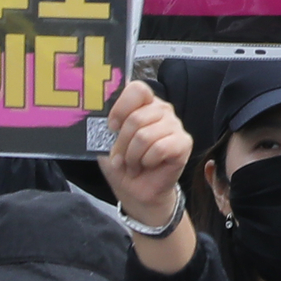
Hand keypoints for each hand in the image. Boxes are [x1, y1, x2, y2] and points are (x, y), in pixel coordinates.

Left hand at [98, 77, 193, 235]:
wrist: (135, 190)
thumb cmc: (122, 164)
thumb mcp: (106, 142)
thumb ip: (104, 124)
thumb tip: (96, 113)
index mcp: (144, 105)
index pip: (138, 89)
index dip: (121, 108)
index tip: (112, 127)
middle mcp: (162, 111)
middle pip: (137, 117)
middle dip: (122, 144)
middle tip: (122, 157)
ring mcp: (175, 126)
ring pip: (146, 135)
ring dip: (133, 157)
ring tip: (134, 164)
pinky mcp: (184, 143)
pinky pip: (160, 148)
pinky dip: (147, 161)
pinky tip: (147, 166)